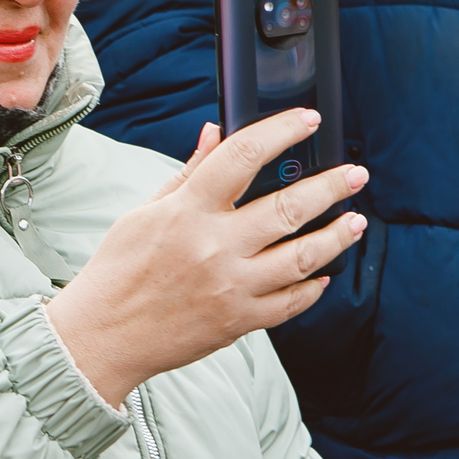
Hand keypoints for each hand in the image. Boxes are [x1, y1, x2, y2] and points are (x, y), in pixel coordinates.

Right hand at [47, 109, 368, 406]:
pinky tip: (323, 273)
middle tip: (356, 175)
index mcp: (187, 210)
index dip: (282, 131)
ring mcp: (230, 286)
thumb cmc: (118, 271)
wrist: (103, 337)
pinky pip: (290, 303)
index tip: (307, 121)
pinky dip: (313, 287)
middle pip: (289, 207)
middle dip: (332, 186)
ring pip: (303, 257)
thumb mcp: (144, 212)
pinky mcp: (239, 321)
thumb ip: (188, 173)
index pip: (244, 155)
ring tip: (356, 222)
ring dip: (337, 236)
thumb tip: (215, 132)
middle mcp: (213, 246)